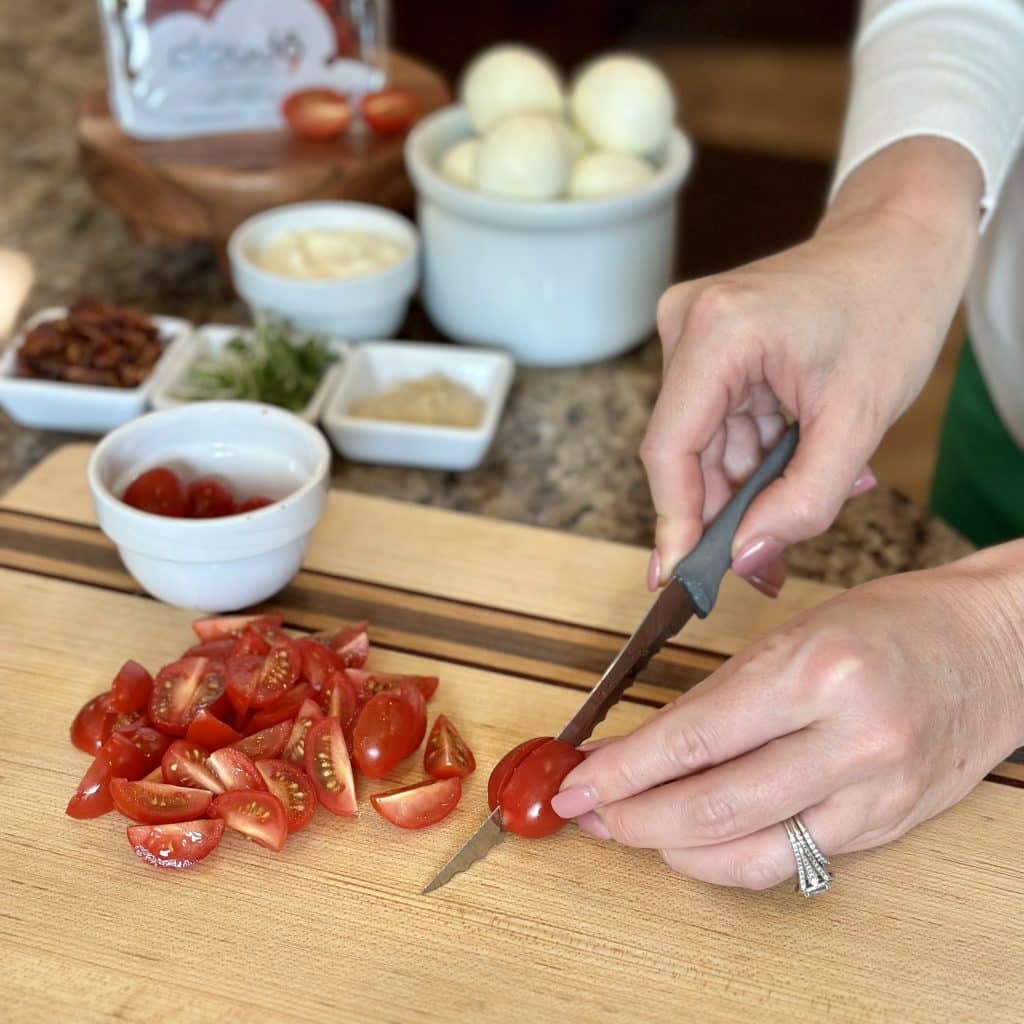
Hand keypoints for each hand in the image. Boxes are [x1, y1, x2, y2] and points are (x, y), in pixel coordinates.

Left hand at [550, 543, 1023, 888]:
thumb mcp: (793, 634)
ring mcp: (876, 794)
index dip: (624, 769)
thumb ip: (717, 697)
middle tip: (591, 813)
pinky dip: (732, 858)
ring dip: (675, 849)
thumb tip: (641, 746)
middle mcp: (850, 741)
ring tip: (632, 830)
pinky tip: (696, 844)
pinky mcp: (889, 828)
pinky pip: (793, 860)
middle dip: (636, 819)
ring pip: (752, 853)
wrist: (996, 649)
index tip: (578, 782)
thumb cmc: (893, 624)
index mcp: (816, 672)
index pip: (694, 739)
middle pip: (716, 808)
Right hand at [644, 138, 981, 595]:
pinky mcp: (705, 339)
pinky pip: (718, 420)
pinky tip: (801, 459)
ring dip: (752, 482)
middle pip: (685, 450)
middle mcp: (687, 324)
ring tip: (814, 496)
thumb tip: (746, 559)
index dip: (674, 522)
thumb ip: (802, 502)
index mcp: (717, 332)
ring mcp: (692, 329)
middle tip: (765, 565)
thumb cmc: (890, 310)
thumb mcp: (857, 422)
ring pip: (704, 442)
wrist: (903, 242)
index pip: (669, 449)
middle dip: (727, 510)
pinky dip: (756, 452)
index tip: (678, 580)